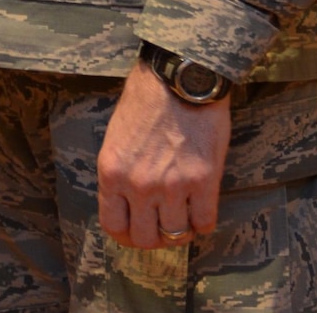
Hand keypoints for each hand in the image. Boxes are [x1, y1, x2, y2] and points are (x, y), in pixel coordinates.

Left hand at [97, 62, 231, 248]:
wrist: (179, 77)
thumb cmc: (146, 100)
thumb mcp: (116, 137)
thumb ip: (120, 173)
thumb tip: (128, 203)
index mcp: (111, 171)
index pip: (113, 226)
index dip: (127, 235)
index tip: (137, 230)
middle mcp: (138, 184)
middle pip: (146, 238)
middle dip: (155, 237)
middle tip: (164, 225)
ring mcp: (171, 186)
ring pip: (177, 234)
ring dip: (182, 228)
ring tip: (185, 213)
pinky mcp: (203, 181)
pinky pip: (205, 222)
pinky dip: (204, 220)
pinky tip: (202, 206)